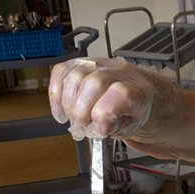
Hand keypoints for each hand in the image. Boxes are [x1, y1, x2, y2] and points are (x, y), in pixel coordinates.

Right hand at [48, 56, 176, 139]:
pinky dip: (56, 93)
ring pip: (75, 76)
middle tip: (81, 129)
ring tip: (75, 121)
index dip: (104, 114)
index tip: (99, 131)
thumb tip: (98, 127)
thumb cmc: (134, 111)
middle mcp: (120, 72)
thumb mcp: (133, 127)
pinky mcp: (82, 63)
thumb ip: (116, 128)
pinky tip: (62, 111)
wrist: (136, 94)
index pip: (121, 94)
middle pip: (93, 83)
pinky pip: (61, 71)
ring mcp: (100, 64)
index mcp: (139, 90)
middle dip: (82, 112)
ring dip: (68, 105)